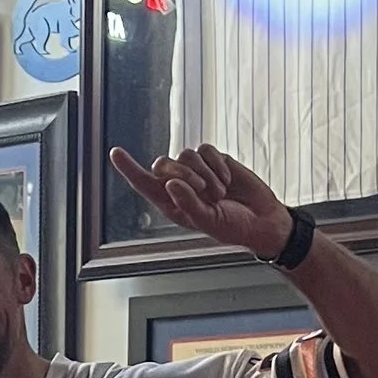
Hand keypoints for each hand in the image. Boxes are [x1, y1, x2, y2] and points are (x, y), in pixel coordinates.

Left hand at [109, 143, 293, 262]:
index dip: (129, 168)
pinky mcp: (215, 160)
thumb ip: (189, 203)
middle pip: (163, 164)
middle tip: (205, 190)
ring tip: (220, 192)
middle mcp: (180, 184)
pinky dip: (216, 164)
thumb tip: (171, 184)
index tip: (115, 152)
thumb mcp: (209, 221)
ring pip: (186, 155)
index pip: (144, 183)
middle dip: (182, 173)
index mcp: (171, 203)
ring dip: (204, 173)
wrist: (261, 219)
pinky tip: (227, 179)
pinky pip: (206, 150)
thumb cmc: (233, 226)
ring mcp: (197, 170)